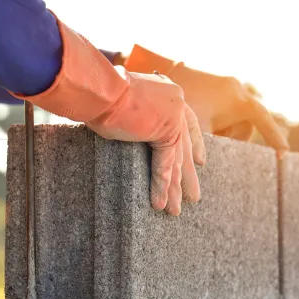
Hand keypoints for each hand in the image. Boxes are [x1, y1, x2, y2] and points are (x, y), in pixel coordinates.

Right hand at [86, 71, 205, 214]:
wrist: (98, 88)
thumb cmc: (100, 93)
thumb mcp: (124, 104)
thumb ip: (137, 117)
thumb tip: (131, 128)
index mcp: (168, 91)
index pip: (189, 121)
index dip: (196, 144)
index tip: (200, 162)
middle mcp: (175, 101)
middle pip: (185, 145)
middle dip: (187, 175)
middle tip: (193, 196)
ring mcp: (173, 115)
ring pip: (175, 159)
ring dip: (174, 188)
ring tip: (174, 210)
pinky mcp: (164, 131)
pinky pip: (164, 164)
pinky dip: (161, 185)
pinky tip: (160, 204)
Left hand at [168, 65, 288, 151]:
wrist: (163, 73)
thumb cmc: (182, 101)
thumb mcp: (196, 126)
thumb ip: (209, 144)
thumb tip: (207, 163)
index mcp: (237, 98)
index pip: (263, 119)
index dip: (274, 137)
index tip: (282, 154)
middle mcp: (238, 90)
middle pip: (248, 124)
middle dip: (234, 138)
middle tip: (214, 141)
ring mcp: (230, 89)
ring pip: (238, 120)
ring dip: (225, 132)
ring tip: (204, 131)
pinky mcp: (220, 90)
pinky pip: (228, 113)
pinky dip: (219, 124)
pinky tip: (204, 124)